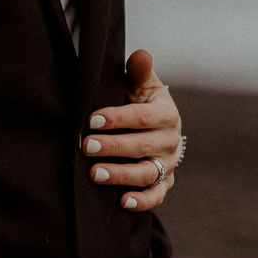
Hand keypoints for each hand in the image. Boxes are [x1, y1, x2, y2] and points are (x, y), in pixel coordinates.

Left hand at [82, 49, 181, 212]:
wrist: (153, 129)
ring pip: (147, 173)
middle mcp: (170, 141)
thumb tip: (140, 55)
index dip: (118, 119)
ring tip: (95, 174)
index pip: (143, 117)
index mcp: (166, 114)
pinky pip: (156, 196)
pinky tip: (123, 202)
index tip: (92, 120)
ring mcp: (168, 164)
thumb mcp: (140, 85)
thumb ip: (137, 72)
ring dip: (121, 175)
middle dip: (113, 147)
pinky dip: (142, 201)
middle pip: (142, 147)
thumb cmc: (139, 102)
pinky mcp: (164, 184)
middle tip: (86, 146)